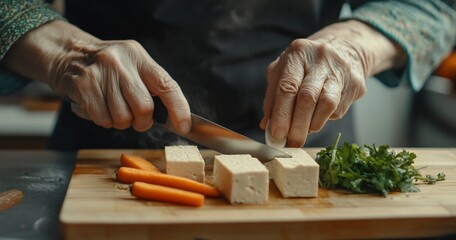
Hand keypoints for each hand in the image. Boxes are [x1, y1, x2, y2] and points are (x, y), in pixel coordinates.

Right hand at [2, 21, 190, 132]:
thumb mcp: (132, 66)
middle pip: (144, 108)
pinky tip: (98, 107)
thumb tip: (175, 118)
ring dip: (120, 122)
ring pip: (123, 118)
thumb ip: (151, 87)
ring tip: (112, 109)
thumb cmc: (109, 68)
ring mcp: (101, 73)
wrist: (69, 54)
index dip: (179, 109)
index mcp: (139, 57)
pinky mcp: (84, 85)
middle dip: (142, 121)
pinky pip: (103, 119)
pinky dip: (103, 121)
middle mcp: (121, 62)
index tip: (184, 127)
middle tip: (135, 118)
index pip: (167, 85)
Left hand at [261, 20, 405, 146]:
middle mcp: (320, 59)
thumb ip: (273, 97)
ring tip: (303, 133)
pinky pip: (338, 109)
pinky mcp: (356, 84)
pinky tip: (317, 118)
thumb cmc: (306, 64)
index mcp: (297, 53)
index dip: (281, 113)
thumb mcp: (283, 71)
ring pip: (327, 105)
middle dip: (297, 125)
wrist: (344, 49)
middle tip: (291, 142)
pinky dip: (324, 119)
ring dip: (312, 125)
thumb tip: (267, 126)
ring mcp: (340, 70)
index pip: (287, 87)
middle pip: (307, 97)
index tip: (277, 134)